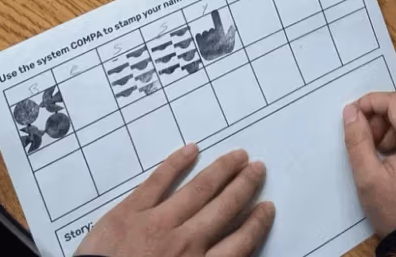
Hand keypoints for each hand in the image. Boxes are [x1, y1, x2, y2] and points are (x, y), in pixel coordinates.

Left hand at [78, 146, 273, 256]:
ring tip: (237, 156)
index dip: (256, 224)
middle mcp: (187, 244)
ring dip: (221, 170)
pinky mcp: (129, 212)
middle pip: (224, 209)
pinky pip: (158, 181)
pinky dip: (176, 163)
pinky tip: (192, 150)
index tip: (267, 207)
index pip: (240, 244)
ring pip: (199, 190)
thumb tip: (224, 256)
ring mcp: (157, 224)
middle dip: (244, 187)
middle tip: (258, 168)